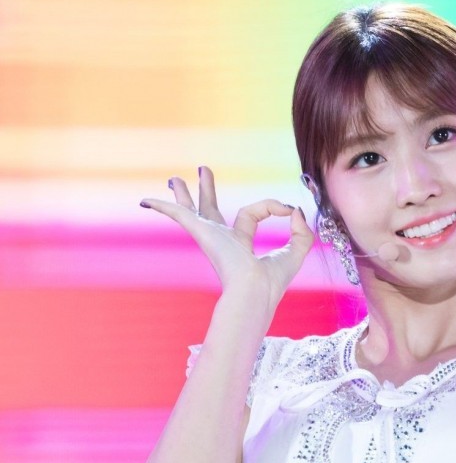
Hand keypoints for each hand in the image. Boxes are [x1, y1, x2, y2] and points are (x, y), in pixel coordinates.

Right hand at [139, 166, 313, 310]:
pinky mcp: (202, 232)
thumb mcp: (297, 250)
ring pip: (193, 210)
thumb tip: (295, 210)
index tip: (288, 208)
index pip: (253, 212)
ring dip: (184, 193)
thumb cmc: (273, 280)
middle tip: (203, 171)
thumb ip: (302, 230)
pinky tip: (145, 201)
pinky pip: (180, 215)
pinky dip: (164, 206)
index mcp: (240, 244)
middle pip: (210, 210)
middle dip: (206, 191)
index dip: (274, 206)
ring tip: (174, 179)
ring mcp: (209, 236)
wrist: (254, 290)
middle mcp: (222, 240)